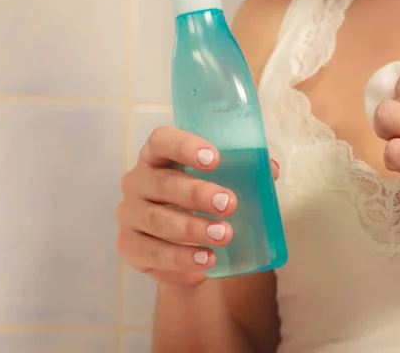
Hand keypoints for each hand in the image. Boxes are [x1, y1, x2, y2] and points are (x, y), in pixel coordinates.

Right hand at [116, 126, 278, 286]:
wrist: (185, 250)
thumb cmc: (203, 205)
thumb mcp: (223, 185)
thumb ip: (244, 174)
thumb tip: (270, 168)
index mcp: (158, 156)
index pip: (162, 140)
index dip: (185, 146)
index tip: (214, 159)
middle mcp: (138, 181)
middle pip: (162, 182)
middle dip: (197, 193)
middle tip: (230, 203)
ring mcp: (129, 214)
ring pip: (158, 219)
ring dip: (192, 228)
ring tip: (224, 235)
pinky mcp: (129, 245)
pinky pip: (152, 252)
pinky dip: (181, 257)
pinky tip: (205, 260)